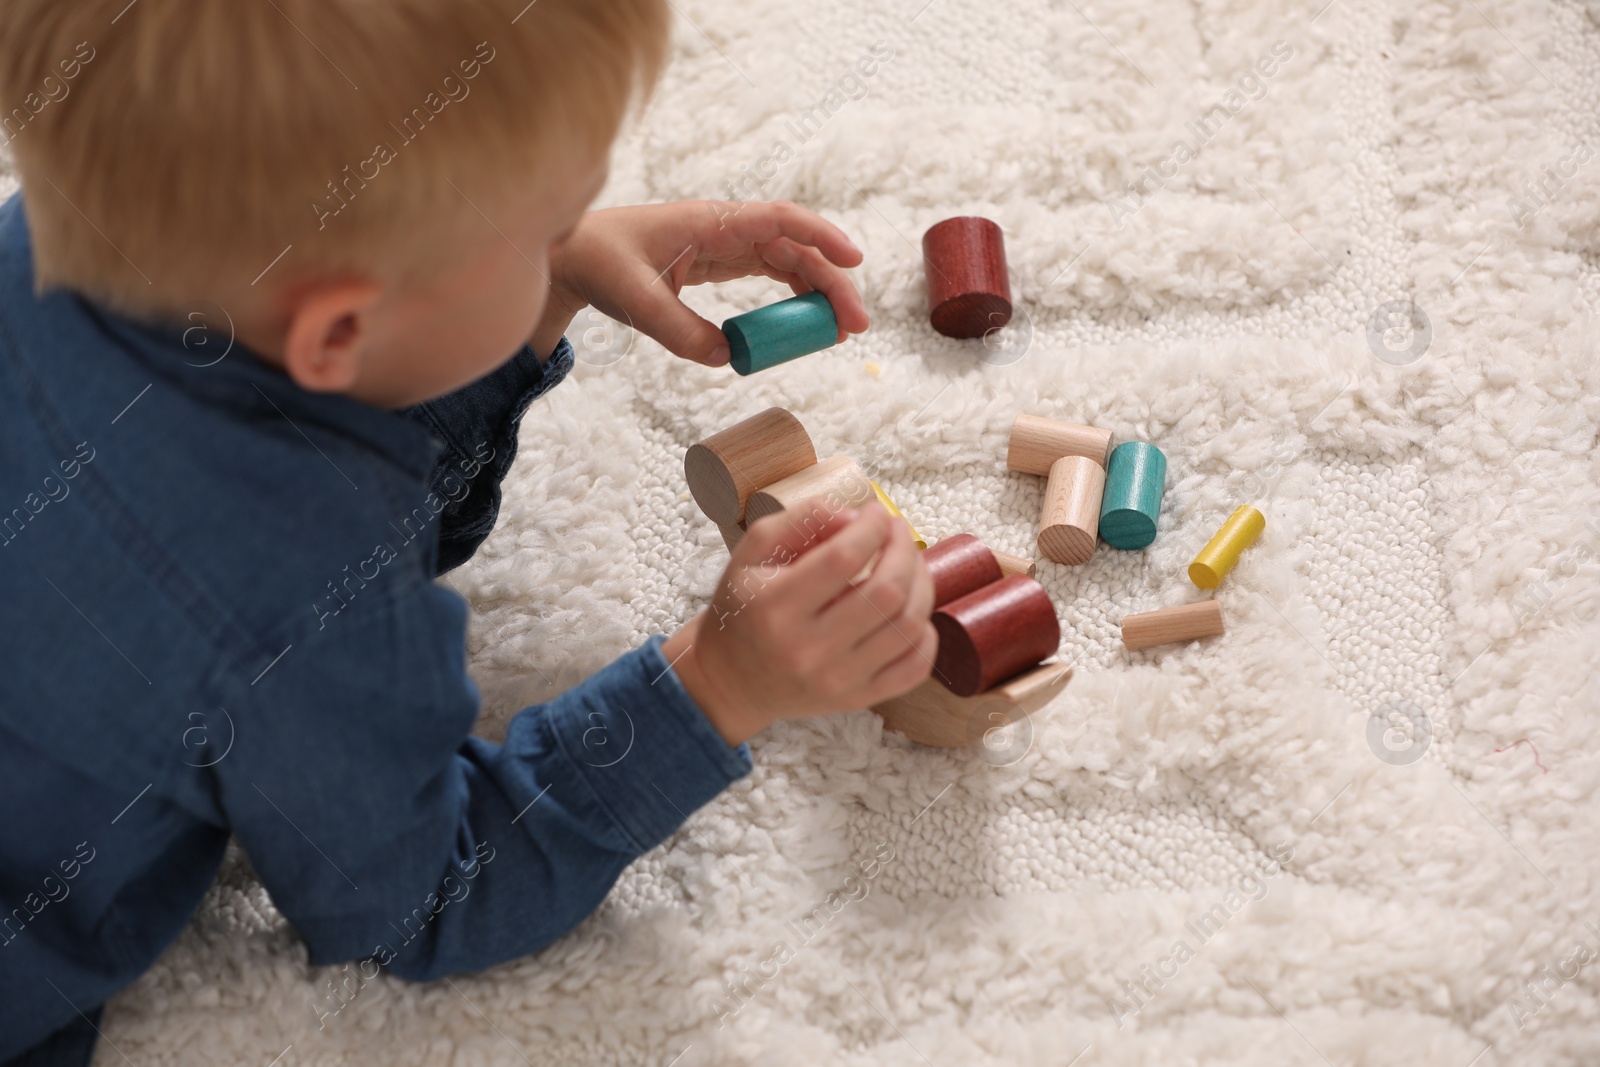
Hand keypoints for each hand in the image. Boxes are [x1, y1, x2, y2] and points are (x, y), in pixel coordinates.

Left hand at [540, 200, 871, 366]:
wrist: (572, 257)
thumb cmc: (600, 263)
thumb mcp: (636, 301)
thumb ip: (680, 331)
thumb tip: (727, 358)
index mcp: (710, 222)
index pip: (780, 219)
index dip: (822, 236)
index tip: (855, 260)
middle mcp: (725, 228)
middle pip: (795, 247)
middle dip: (831, 282)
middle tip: (855, 326)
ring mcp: (723, 245)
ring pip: (787, 261)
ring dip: (817, 292)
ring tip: (838, 331)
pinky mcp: (717, 263)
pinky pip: (767, 274)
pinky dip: (791, 295)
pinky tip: (804, 323)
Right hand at [662, 501, 936, 746]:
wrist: (732, 679)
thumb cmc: (746, 607)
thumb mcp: (755, 550)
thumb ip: (803, 519)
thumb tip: (858, 518)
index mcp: (776, 607)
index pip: (844, 558)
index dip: (871, 528)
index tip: (875, 513)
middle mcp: (807, 649)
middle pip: (886, 592)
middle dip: (904, 550)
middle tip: (897, 532)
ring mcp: (837, 680)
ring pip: (907, 626)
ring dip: (921, 584)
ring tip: (909, 564)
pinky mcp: (857, 699)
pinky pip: (914, 667)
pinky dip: (926, 633)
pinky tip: (911, 609)